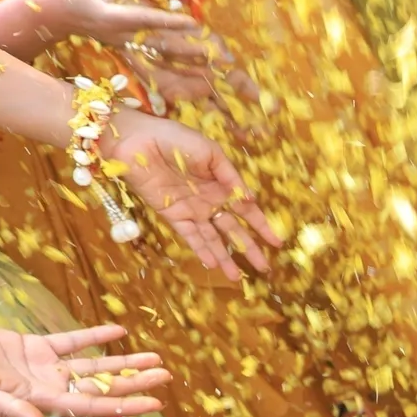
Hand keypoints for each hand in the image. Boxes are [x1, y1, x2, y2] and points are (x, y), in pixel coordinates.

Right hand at [0, 0, 238, 103]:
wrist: (54, 14)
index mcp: (112, 16)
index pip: (145, 20)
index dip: (169, 22)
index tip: (195, 23)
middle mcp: (122, 38)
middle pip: (162, 48)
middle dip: (194, 52)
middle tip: (225, 57)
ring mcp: (126, 50)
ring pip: (162, 66)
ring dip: (192, 73)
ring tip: (222, 78)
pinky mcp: (129, 56)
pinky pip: (156, 75)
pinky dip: (179, 83)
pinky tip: (201, 89)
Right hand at [0, 319, 167, 416]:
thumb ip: (11, 411)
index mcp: (36, 403)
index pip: (89, 407)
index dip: (124, 406)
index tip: (156, 404)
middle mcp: (44, 388)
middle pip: (99, 388)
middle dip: (134, 383)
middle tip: (169, 377)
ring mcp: (40, 368)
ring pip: (91, 367)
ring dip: (123, 362)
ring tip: (156, 358)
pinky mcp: (31, 347)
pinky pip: (70, 342)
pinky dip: (94, 337)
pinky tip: (120, 330)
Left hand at [100, 111, 280, 278]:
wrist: (139, 141)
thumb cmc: (175, 139)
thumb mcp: (211, 153)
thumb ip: (231, 177)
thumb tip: (251, 200)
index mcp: (222, 184)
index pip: (247, 211)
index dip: (262, 226)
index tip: (277, 243)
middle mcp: (210, 201)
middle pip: (233, 230)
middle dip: (249, 249)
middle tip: (264, 268)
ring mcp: (192, 210)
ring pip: (213, 239)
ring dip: (225, 257)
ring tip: (237, 277)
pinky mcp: (172, 215)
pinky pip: (190, 236)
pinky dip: (201, 250)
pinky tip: (213, 264)